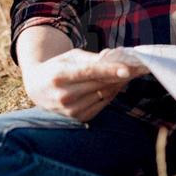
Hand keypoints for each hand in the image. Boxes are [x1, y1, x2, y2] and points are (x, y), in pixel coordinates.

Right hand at [21, 48, 145, 121]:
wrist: (37, 88)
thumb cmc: (57, 67)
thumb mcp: (70, 57)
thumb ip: (92, 58)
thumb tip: (114, 57)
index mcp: (60, 76)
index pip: (89, 73)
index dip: (109, 71)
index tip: (127, 69)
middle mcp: (64, 95)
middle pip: (100, 84)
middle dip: (120, 75)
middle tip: (138, 67)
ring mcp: (71, 110)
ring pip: (103, 95)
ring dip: (118, 84)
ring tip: (127, 74)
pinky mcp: (78, 118)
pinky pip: (102, 104)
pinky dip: (111, 94)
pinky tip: (115, 85)